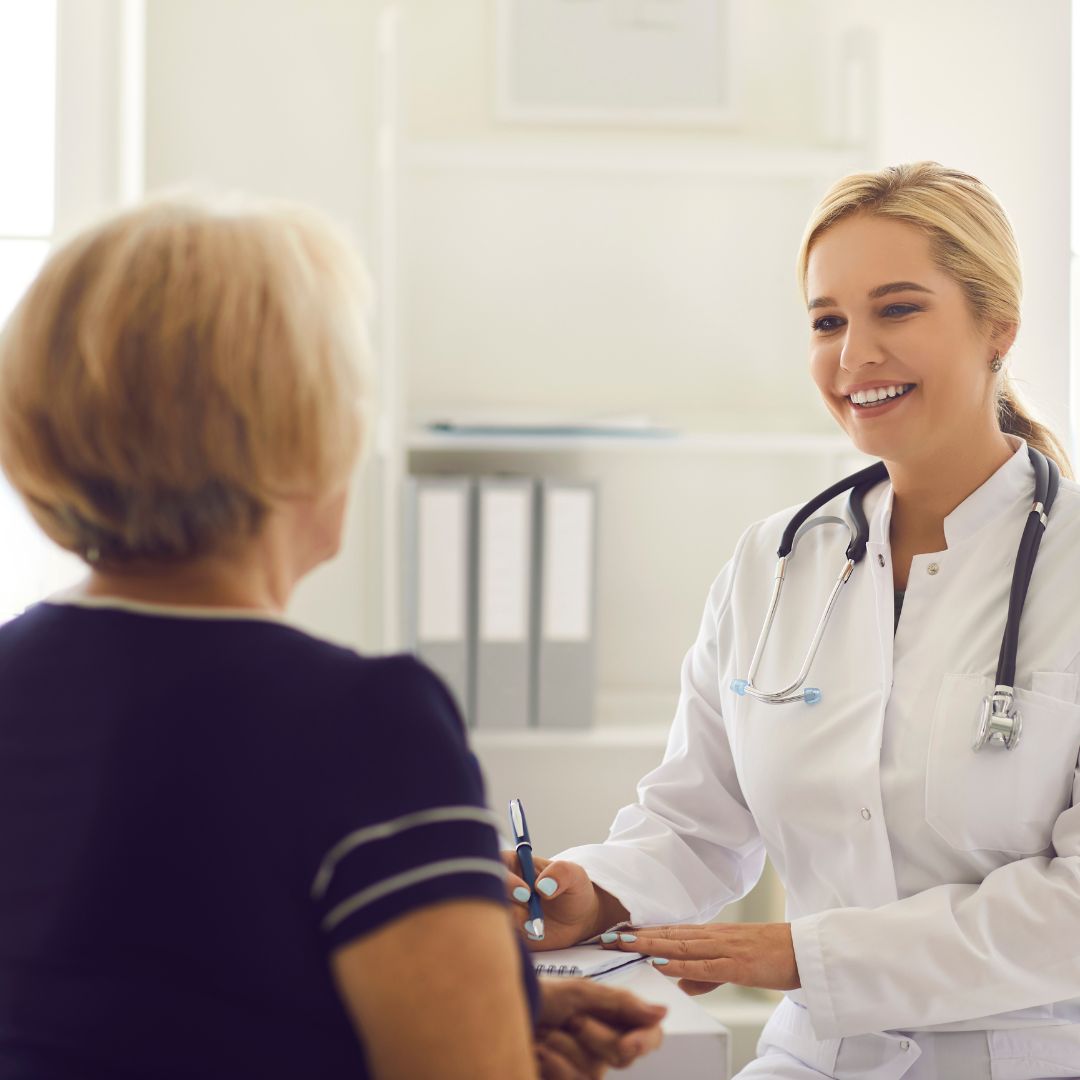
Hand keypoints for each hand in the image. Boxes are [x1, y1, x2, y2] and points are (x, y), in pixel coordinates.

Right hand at [501, 851, 602, 949]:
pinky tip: (535, 936)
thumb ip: (561, 873)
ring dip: (514, 922)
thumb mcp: (574, 875)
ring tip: (537, 926)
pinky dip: (515, 939)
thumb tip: (543, 886)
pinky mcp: (510, 932)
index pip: (498, 864)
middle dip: (505, 900)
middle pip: (489, 890)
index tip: (525, 891)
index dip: (506, 876)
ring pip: (494, 915)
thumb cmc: (573, 890)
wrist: (579, 920)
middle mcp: (506, 888)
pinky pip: (502, 936)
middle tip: (528, 907)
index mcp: (516, 866)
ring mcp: (506, 911)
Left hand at [534, 977, 665, 1078]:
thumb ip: (622, 1003)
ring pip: (594, 1073)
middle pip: (623, 1057)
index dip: (644, 1041)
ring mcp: (584, 1066)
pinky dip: (553, 1064)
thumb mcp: (582, 992)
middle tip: (574, 1019)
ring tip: (547, 1031)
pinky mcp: (566, 1079)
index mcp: (614, 1017)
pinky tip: (538, 1050)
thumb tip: (663, 1012)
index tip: (627, 1043)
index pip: (650, 1035)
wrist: (501, 1010)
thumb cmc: (542, 995)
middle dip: (595, 1037)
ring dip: (566, 1048)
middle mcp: (604, 1045)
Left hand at [602, 922, 799, 995]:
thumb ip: (707, 976)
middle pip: (668, 935)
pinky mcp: (737, 964)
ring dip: (649, 944)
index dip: (643, 933)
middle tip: (606, 937)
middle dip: (636, 936)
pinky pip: (703, 964)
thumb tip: (680, 983)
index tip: (617, 934)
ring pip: (679, 945)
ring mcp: (724, 948)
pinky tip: (660, 964)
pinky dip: (679, 964)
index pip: (671, 933)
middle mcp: (714, 936)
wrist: (807, 950)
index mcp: (712, 936)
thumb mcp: (735, 966)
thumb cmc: (773, 957)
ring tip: (623, 944)